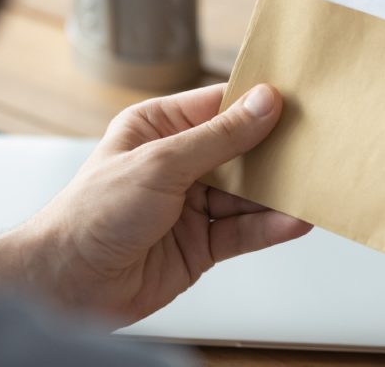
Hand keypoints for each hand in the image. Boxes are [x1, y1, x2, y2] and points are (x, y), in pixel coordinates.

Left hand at [0, 83, 311, 326]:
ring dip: (278, 193)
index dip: (257, 102)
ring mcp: (191, 205)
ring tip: (314, 185)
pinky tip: (295, 220)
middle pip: (241, 151)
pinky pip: (244, 231)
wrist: (68, 286)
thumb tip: (262, 104)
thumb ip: (219, 137)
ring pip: (248, 193)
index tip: (297, 98)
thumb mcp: (160, 163)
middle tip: (316, 143)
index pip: (218, 106)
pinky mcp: (201, 244)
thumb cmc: (90, 215)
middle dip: (275, 151)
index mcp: (158, 128)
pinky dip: (270, 227)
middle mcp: (177, 164)